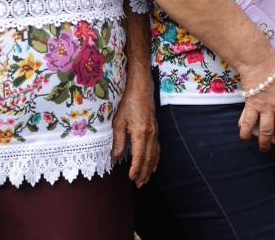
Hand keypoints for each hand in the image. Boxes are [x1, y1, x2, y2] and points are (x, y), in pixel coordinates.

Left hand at [111, 64, 159, 186]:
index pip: (139, 156)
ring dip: (150, 168)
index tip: (130, 179)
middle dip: (144, 172)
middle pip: (149, 158)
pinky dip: (156, 159)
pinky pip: (158, 148)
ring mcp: (155, 132)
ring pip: (155, 155)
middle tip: (139, 185)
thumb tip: (116, 157)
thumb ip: (118, 141)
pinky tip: (154, 165)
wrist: (141, 90)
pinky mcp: (156, 130)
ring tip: (146, 179)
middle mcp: (150, 134)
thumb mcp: (118, 123)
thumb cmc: (128, 104)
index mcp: (140, 133)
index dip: (135, 169)